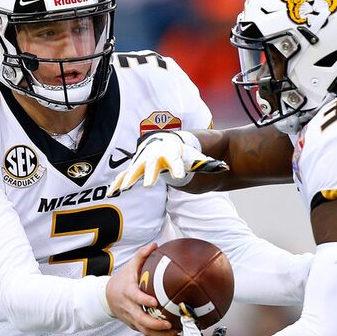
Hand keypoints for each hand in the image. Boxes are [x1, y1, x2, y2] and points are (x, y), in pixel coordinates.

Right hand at [106, 243, 177, 335]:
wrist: (105, 297)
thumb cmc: (122, 280)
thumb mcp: (130, 266)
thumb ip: (142, 256)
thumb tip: (155, 245)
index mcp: (127, 292)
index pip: (135, 297)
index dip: (144, 301)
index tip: (155, 302)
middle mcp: (128, 307)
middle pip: (140, 319)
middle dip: (155, 324)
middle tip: (169, 324)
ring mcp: (130, 318)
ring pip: (143, 330)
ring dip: (159, 334)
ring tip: (174, 332)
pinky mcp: (133, 325)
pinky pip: (145, 332)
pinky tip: (172, 334)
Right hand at [107, 131, 227, 196]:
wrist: (170, 143)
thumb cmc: (186, 152)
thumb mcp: (199, 157)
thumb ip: (209, 163)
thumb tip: (225, 166)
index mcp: (172, 151)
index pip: (176, 160)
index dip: (178, 168)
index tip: (180, 176)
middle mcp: (156, 155)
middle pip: (152, 165)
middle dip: (149, 174)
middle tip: (147, 185)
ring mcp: (145, 160)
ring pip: (135, 169)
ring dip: (129, 178)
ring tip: (123, 188)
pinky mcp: (138, 167)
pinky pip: (127, 175)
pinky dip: (119, 182)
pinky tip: (112, 192)